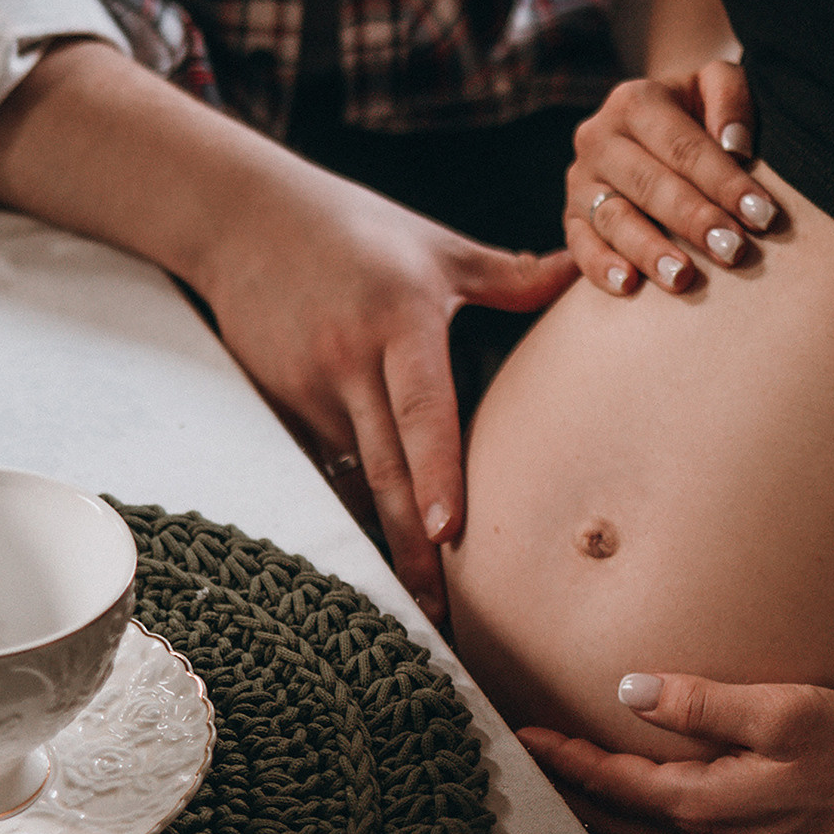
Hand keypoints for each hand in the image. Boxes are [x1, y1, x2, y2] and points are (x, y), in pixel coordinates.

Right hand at [0, 45, 573, 634]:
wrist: (244, 218)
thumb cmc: (356, 228)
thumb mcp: (436, 247)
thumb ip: (510, 276)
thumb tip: (588, 273)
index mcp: (399, 323)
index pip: (422, 410)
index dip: (436, 474)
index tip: (452, 533)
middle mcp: (349, 364)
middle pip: (385, 469)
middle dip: (412, 545)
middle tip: (441, 615)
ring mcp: (308, 388)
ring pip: (355, 474)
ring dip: (385, 534)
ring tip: (420, 602)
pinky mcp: (281, 404)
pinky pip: (325, 463)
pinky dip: (351, 504)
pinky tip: (373, 555)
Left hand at [516, 671, 833, 833]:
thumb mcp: (785, 708)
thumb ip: (702, 702)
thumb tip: (630, 691)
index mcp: (711, 806)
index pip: (617, 784)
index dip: (569, 760)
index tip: (528, 737)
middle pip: (622, 831)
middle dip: (574, 801)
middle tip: (533, 776)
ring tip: (576, 812)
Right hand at [566, 63, 779, 295]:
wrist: (650, 123)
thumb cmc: (696, 110)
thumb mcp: (713, 84)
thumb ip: (729, 98)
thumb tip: (736, 145)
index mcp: (636, 101)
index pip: (685, 147)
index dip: (725, 182)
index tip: (763, 215)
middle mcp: (599, 136)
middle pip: (651, 184)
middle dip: (695, 220)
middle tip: (733, 251)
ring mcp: (581, 179)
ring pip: (614, 217)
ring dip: (650, 250)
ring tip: (682, 276)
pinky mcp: (571, 216)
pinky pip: (579, 244)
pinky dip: (599, 266)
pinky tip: (627, 285)